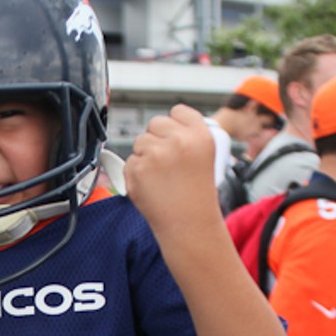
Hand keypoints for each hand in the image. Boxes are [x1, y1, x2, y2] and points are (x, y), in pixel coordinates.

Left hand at [124, 104, 218, 235]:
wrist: (189, 224)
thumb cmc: (196, 194)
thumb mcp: (206, 157)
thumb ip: (186, 137)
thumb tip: (163, 127)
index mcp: (199, 135)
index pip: (178, 111)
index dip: (174, 123)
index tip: (174, 135)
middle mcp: (178, 141)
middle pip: (155, 123)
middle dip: (157, 138)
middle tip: (166, 160)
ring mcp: (155, 154)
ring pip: (140, 142)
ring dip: (145, 155)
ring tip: (160, 175)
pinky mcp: (137, 169)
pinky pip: (130, 161)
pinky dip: (136, 173)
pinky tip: (151, 185)